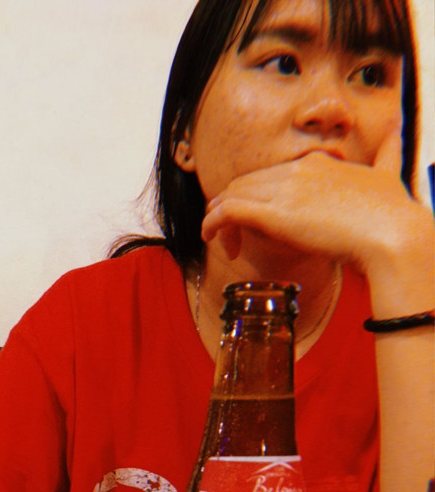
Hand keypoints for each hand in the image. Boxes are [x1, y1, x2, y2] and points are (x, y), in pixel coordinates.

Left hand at [200, 127, 428, 276]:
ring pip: (232, 194)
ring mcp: (284, 189)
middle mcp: (296, 170)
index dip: (254, 197)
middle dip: (231, 208)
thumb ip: (387, 155)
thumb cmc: (392, 213)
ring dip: (219, 219)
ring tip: (223, 244)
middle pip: (245, 183)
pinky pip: (227, 211)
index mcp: (316, 163)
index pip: (268, 175)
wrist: (391, 231)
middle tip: (233, 237)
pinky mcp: (274, 212)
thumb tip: (397, 132)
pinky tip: (211, 239)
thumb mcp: (388, 177)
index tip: (255, 223)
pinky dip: (212, 224)